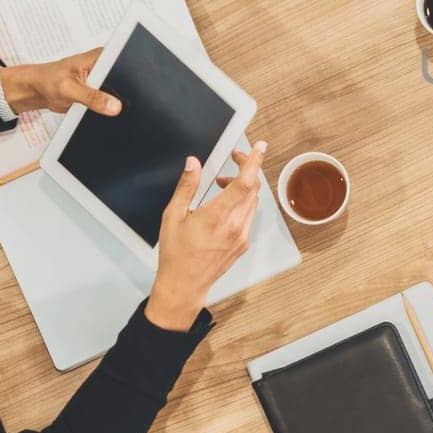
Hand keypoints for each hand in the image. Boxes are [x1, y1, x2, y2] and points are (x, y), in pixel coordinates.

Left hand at [0, 49, 120, 116]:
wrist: (37, 91)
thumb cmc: (46, 81)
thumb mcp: (69, 89)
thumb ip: (92, 97)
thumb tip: (114, 106)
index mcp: (100, 57)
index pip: (123, 63)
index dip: (129, 77)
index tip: (123, 90)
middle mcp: (104, 66)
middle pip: (125, 80)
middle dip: (121, 93)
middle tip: (108, 102)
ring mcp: (103, 79)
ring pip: (119, 93)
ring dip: (113, 102)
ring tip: (96, 104)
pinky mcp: (100, 91)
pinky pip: (110, 101)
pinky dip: (106, 108)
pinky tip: (98, 110)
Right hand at [146, 142, 265, 330]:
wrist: (184, 285)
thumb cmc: (176, 254)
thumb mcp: (173, 216)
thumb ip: (186, 187)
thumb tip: (193, 164)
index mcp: (218, 217)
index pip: (245, 183)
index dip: (254, 162)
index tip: (260, 147)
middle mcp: (236, 226)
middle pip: (253, 188)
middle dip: (246, 168)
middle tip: (234, 158)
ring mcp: (242, 236)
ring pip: (253, 202)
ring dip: (243, 187)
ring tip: (222, 183)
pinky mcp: (243, 243)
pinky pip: (249, 215)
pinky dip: (242, 203)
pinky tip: (225, 204)